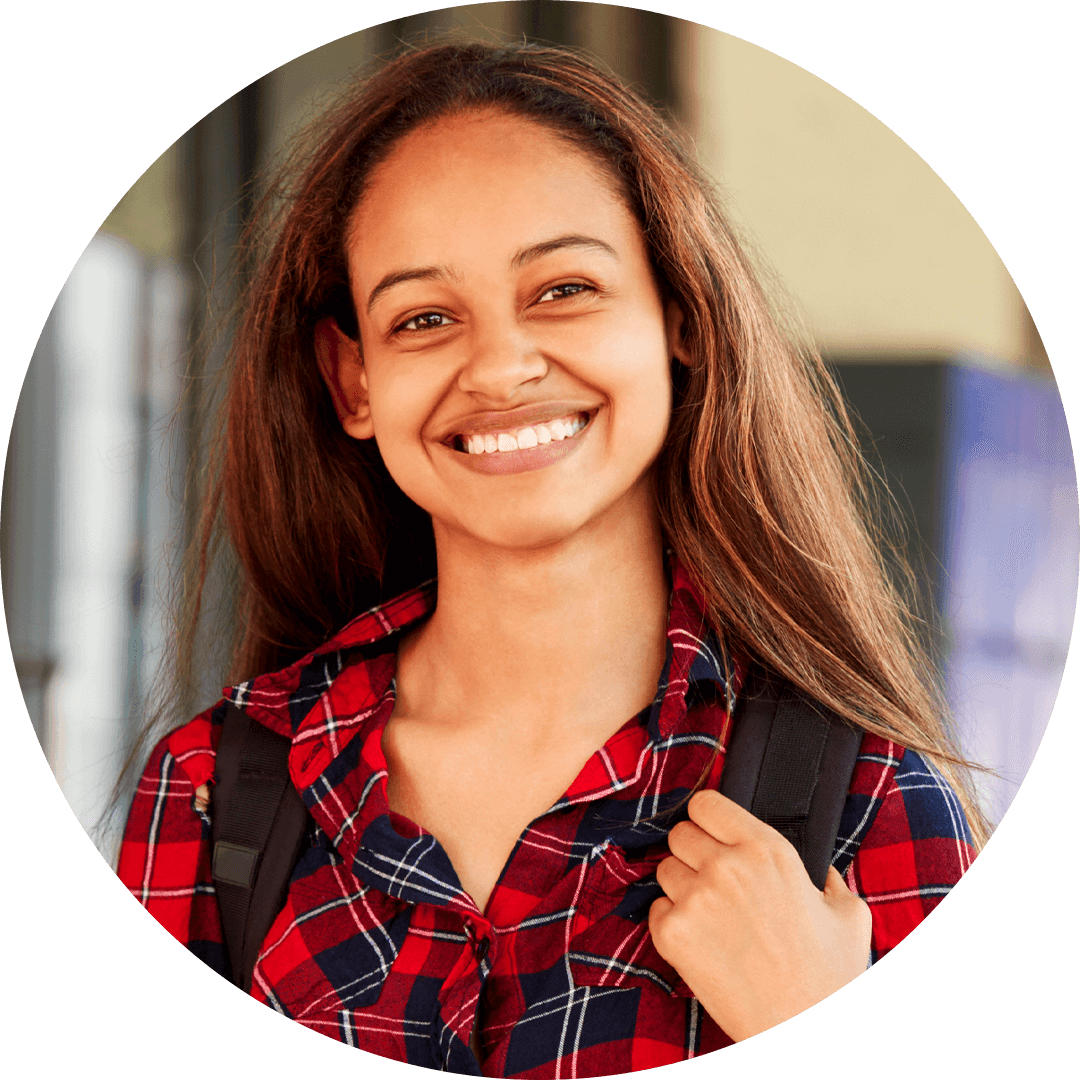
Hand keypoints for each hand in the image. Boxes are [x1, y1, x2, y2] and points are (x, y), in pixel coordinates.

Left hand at [649, 789, 871, 1041]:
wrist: (802, 1028)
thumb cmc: (828, 979)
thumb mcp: (849, 915)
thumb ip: (830, 880)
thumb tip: (821, 872)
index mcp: (768, 850)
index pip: (707, 803)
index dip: (707, 818)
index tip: (711, 832)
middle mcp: (727, 866)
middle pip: (679, 833)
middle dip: (692, 853)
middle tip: (712, 880)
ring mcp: (696, 897)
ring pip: (665, 869)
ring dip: (681, 887)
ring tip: (710, 916)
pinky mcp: (674, 932)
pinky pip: (656, 909)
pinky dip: (671, 922)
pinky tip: (701, 941)